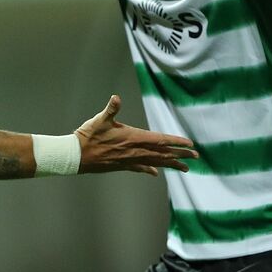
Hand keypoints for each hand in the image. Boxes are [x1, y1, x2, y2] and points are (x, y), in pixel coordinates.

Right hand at [74, 95, 196, 174]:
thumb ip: (111, 109)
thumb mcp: (99, 119)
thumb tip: (116, 98)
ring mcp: (129, 160)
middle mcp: (134, 150)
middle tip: (196, 157)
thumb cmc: (88, 136)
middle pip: (162, 153)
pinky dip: (150, 169)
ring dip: (171, 164)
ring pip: (155, 163)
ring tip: (185, 168)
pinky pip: (141, 168)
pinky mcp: (122, 165)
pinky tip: (156, 173)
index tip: (190, 144)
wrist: (76, 156)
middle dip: (180, 154)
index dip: (176, 142)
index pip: (160, 140)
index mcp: (133, 137)